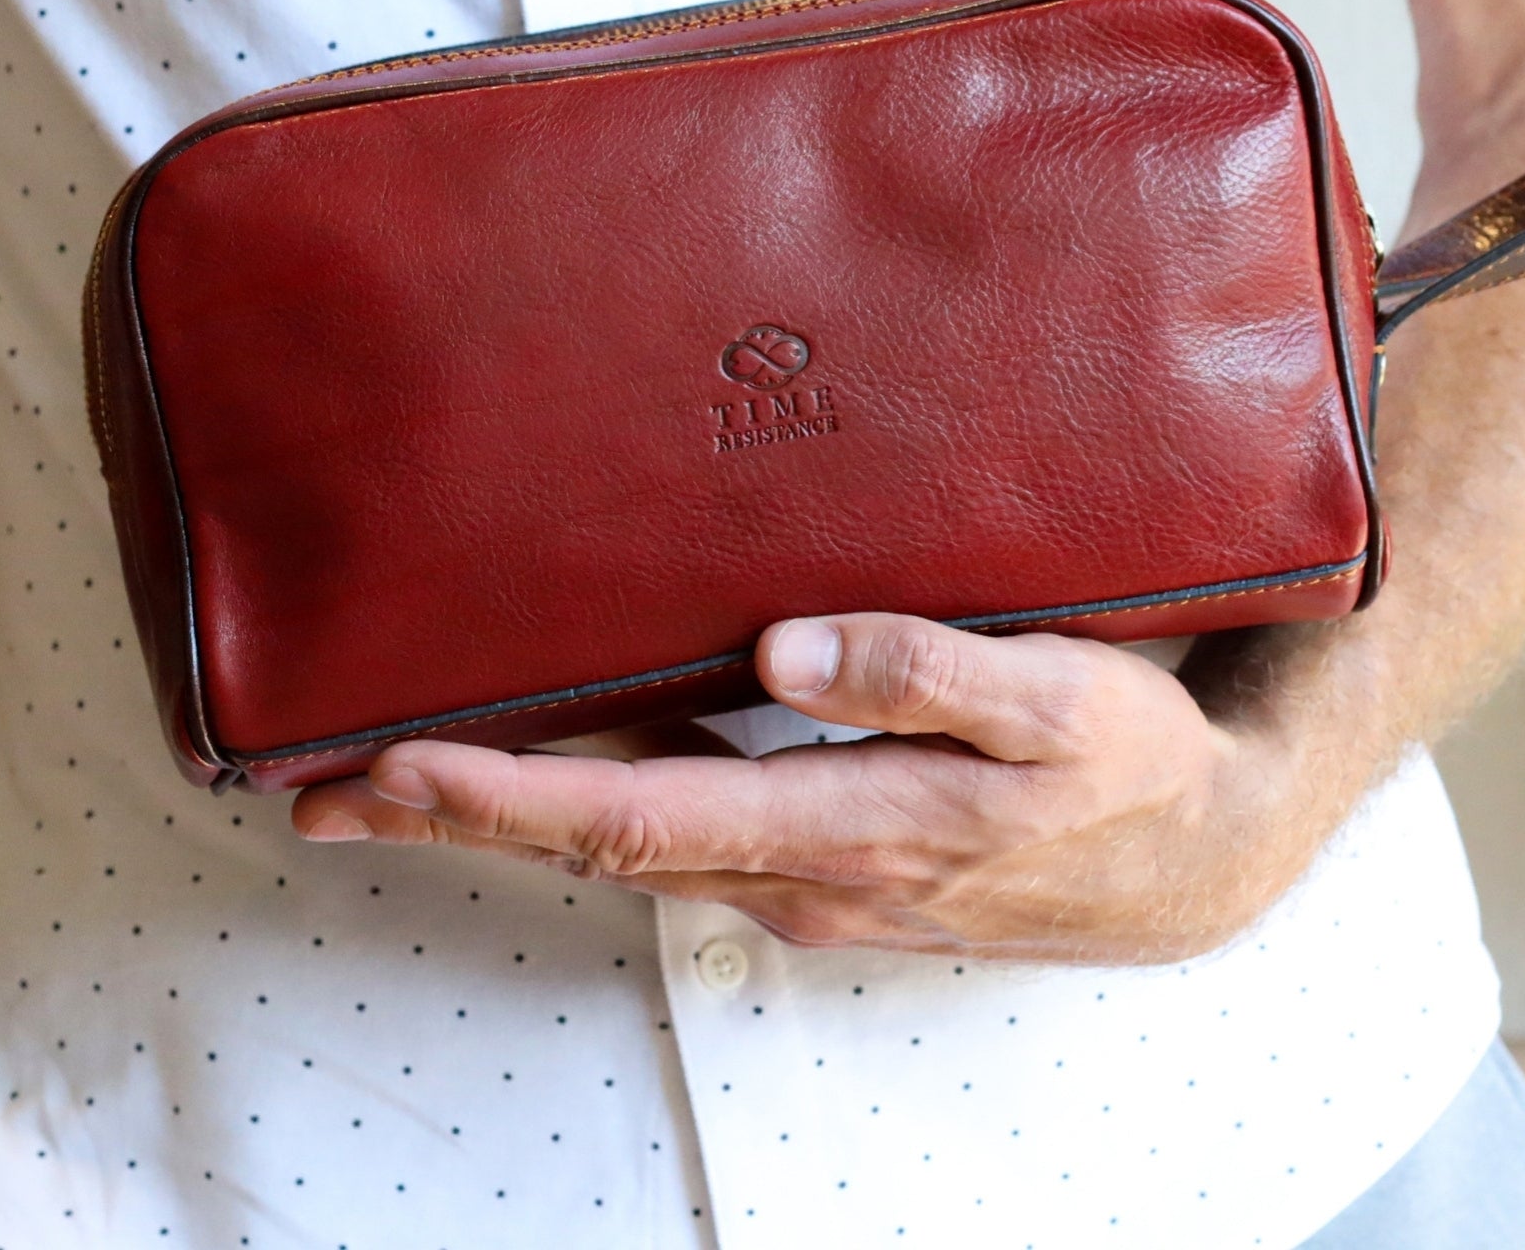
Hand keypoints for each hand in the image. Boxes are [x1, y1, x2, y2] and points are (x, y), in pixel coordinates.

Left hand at [289, 614, 1332, 962]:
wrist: (1195, 857)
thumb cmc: (1126, 769)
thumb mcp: (1052, 703)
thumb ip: (919, 670)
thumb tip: (785, 651)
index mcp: (846, 830)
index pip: (637, 816)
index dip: (506, 796)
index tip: (393, 769)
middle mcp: (804, 869)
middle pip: (600, 844)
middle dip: (462, 817)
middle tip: (329, 782)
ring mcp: (813, 874)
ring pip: (634, 843)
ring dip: (517, 815)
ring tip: (411, 777)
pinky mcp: (833, 856)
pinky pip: (686, 832)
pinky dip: (600, 807)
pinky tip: (573, 765)